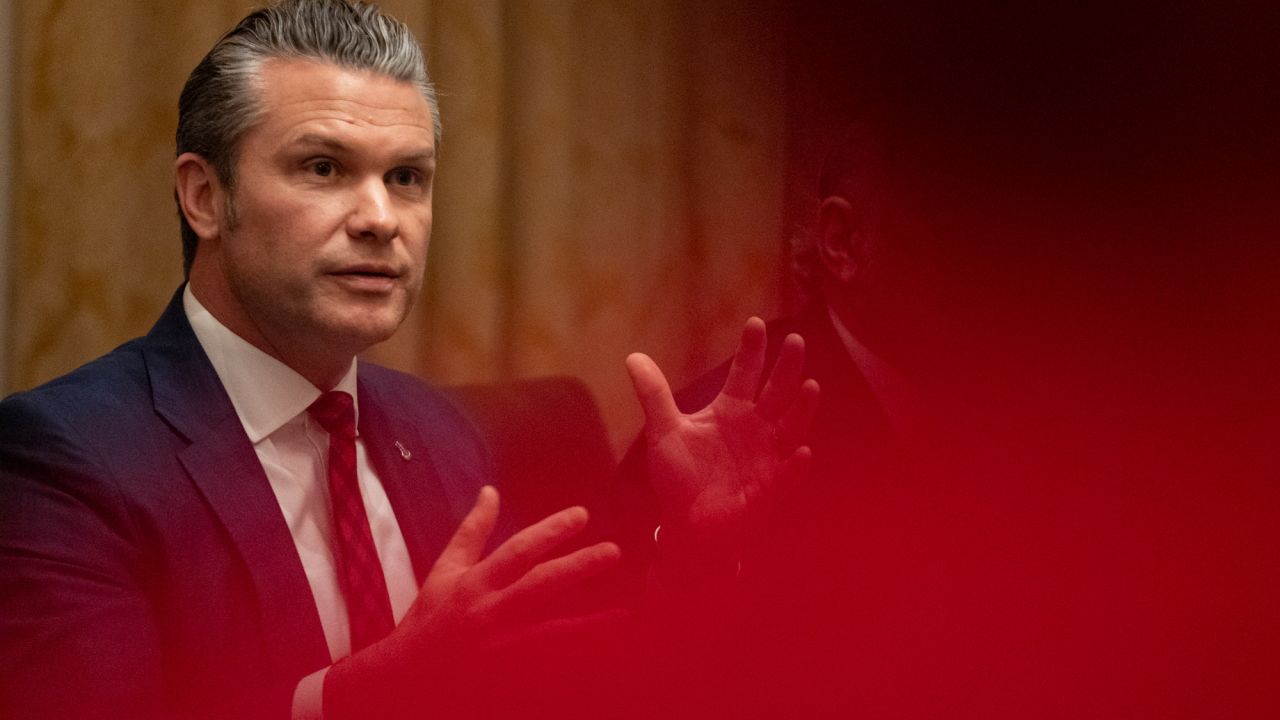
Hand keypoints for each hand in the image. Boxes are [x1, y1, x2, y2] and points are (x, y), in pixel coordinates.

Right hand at [325, 486, 622, 716]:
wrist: (408, 675)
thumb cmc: (429, 616)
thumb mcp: (446, 570)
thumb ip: (473, 531)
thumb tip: (491, 491)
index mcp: (475, 583)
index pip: (518, 551)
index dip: (550, 531)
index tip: (582, 515)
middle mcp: (491, 612)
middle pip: (539, 587)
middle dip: (576, 568)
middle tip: (613, 552)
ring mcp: (502, 646)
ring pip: (551, 631)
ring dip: (589, 623)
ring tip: (624, 614)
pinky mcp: (508, 670)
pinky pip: (547, 660)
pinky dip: (572, 653)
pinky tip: (600, 648)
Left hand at [626, 317, 818, 568]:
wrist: (688, 524)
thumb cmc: (680, 476)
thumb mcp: (665, 431)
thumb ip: (654, 394)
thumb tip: (632, 356)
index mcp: (731, 410)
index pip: (745, 373)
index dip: (752, 349)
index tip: (755, 323)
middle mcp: (755, 427)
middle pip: (776, 391)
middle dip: (786, 368)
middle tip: (795, 340)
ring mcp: (767, 455)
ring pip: (790, 426)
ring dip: (802, 408)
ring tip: (811, 385)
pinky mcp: (771, 487)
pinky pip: (788, 474)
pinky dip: (796, 465)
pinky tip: (803, 452)